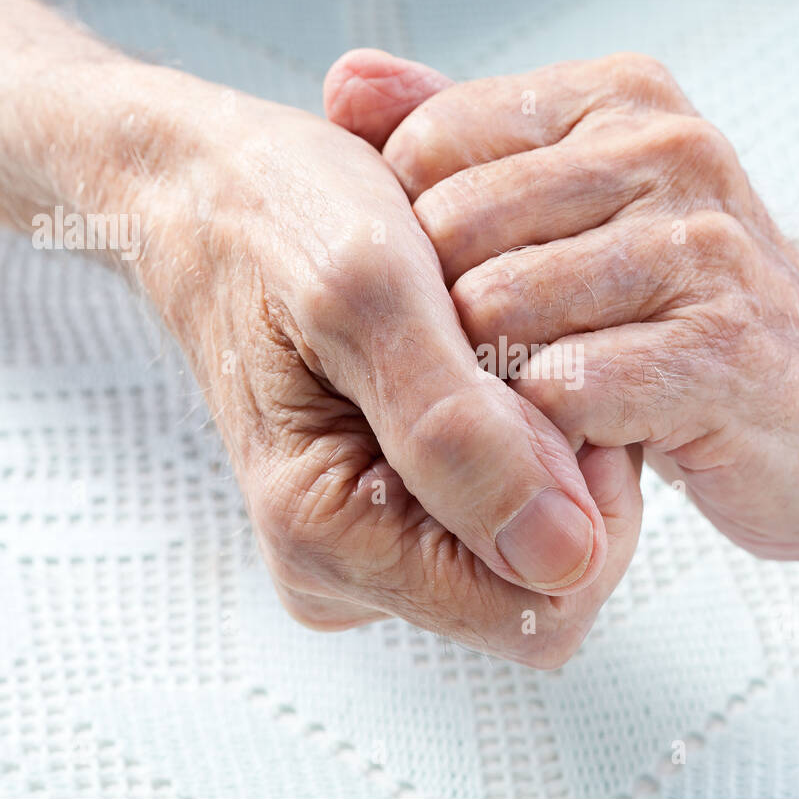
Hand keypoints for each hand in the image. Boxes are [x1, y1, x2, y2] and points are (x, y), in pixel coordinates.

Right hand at [101, 62, 641, 664]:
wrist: (216, 187)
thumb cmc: (274, 217)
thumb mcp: (370, 294)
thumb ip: (459, 433)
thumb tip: (559, 559)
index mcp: (328, 537)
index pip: (536, 611)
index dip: (583, 507)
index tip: (555, 391)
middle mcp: (348, 562)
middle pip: (543, 579)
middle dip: (565, 468)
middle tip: (510, 351)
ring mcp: (373, 537)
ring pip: (536, 537)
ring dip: (545, 438)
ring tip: (481, 344)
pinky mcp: (393, 505)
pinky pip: (511, 499)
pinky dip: (525, 426)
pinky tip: (479, 358)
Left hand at [328, 51, 798, 558]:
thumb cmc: (697, 308)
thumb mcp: (585, 202)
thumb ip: (467, 137)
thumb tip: (345, 81)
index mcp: (621, 100)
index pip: (429, 146)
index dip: (412, 244)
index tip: (453, 302)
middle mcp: (667, 153)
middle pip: (451, 230)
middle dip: (446, 321)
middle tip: (483, 374)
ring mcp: (703, 250)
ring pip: (500, 308)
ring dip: (495, 381)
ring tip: (534, 411)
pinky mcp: (727, 352)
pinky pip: (569, 388)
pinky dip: (550, 434)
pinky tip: (584, 447)